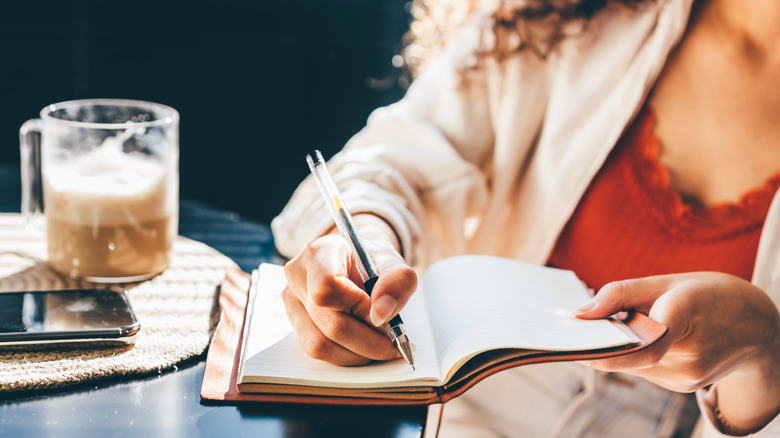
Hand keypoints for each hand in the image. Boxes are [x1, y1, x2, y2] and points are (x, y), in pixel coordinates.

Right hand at [281, 214, 416, 365]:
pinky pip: (317, 350)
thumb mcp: (395, 265)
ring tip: (380, 347)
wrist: (358, 263)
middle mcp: (298, 275)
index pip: (327, 286)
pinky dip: (346, 356)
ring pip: (320, 345)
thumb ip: (397, 283)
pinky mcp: (294, 321)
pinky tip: (364, 348)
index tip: (382, 315)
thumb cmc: (374, 263)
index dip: (358, 307)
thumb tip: (381, 314)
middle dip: (368, 341)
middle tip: (393, 344)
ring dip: (357, 354)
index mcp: (321, 252)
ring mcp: (292, 300)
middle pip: (329, 323)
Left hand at [576, 272, 779, 431]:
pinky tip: (643, 339)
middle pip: (631, 354)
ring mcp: (689, 374)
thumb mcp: (667, 281)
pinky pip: (646, 370)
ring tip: (621, 325)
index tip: (577, 340)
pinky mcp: (685, 386)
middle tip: (578, 328)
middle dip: (602, 343)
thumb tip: (581, 314)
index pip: (644, 341)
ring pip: (634, 364)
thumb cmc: (707, 295)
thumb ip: (620, 294)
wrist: (758, 325)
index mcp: (686, 313)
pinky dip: (635, 355)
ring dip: (619, 348)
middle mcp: (691, 351)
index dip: (608, 346)